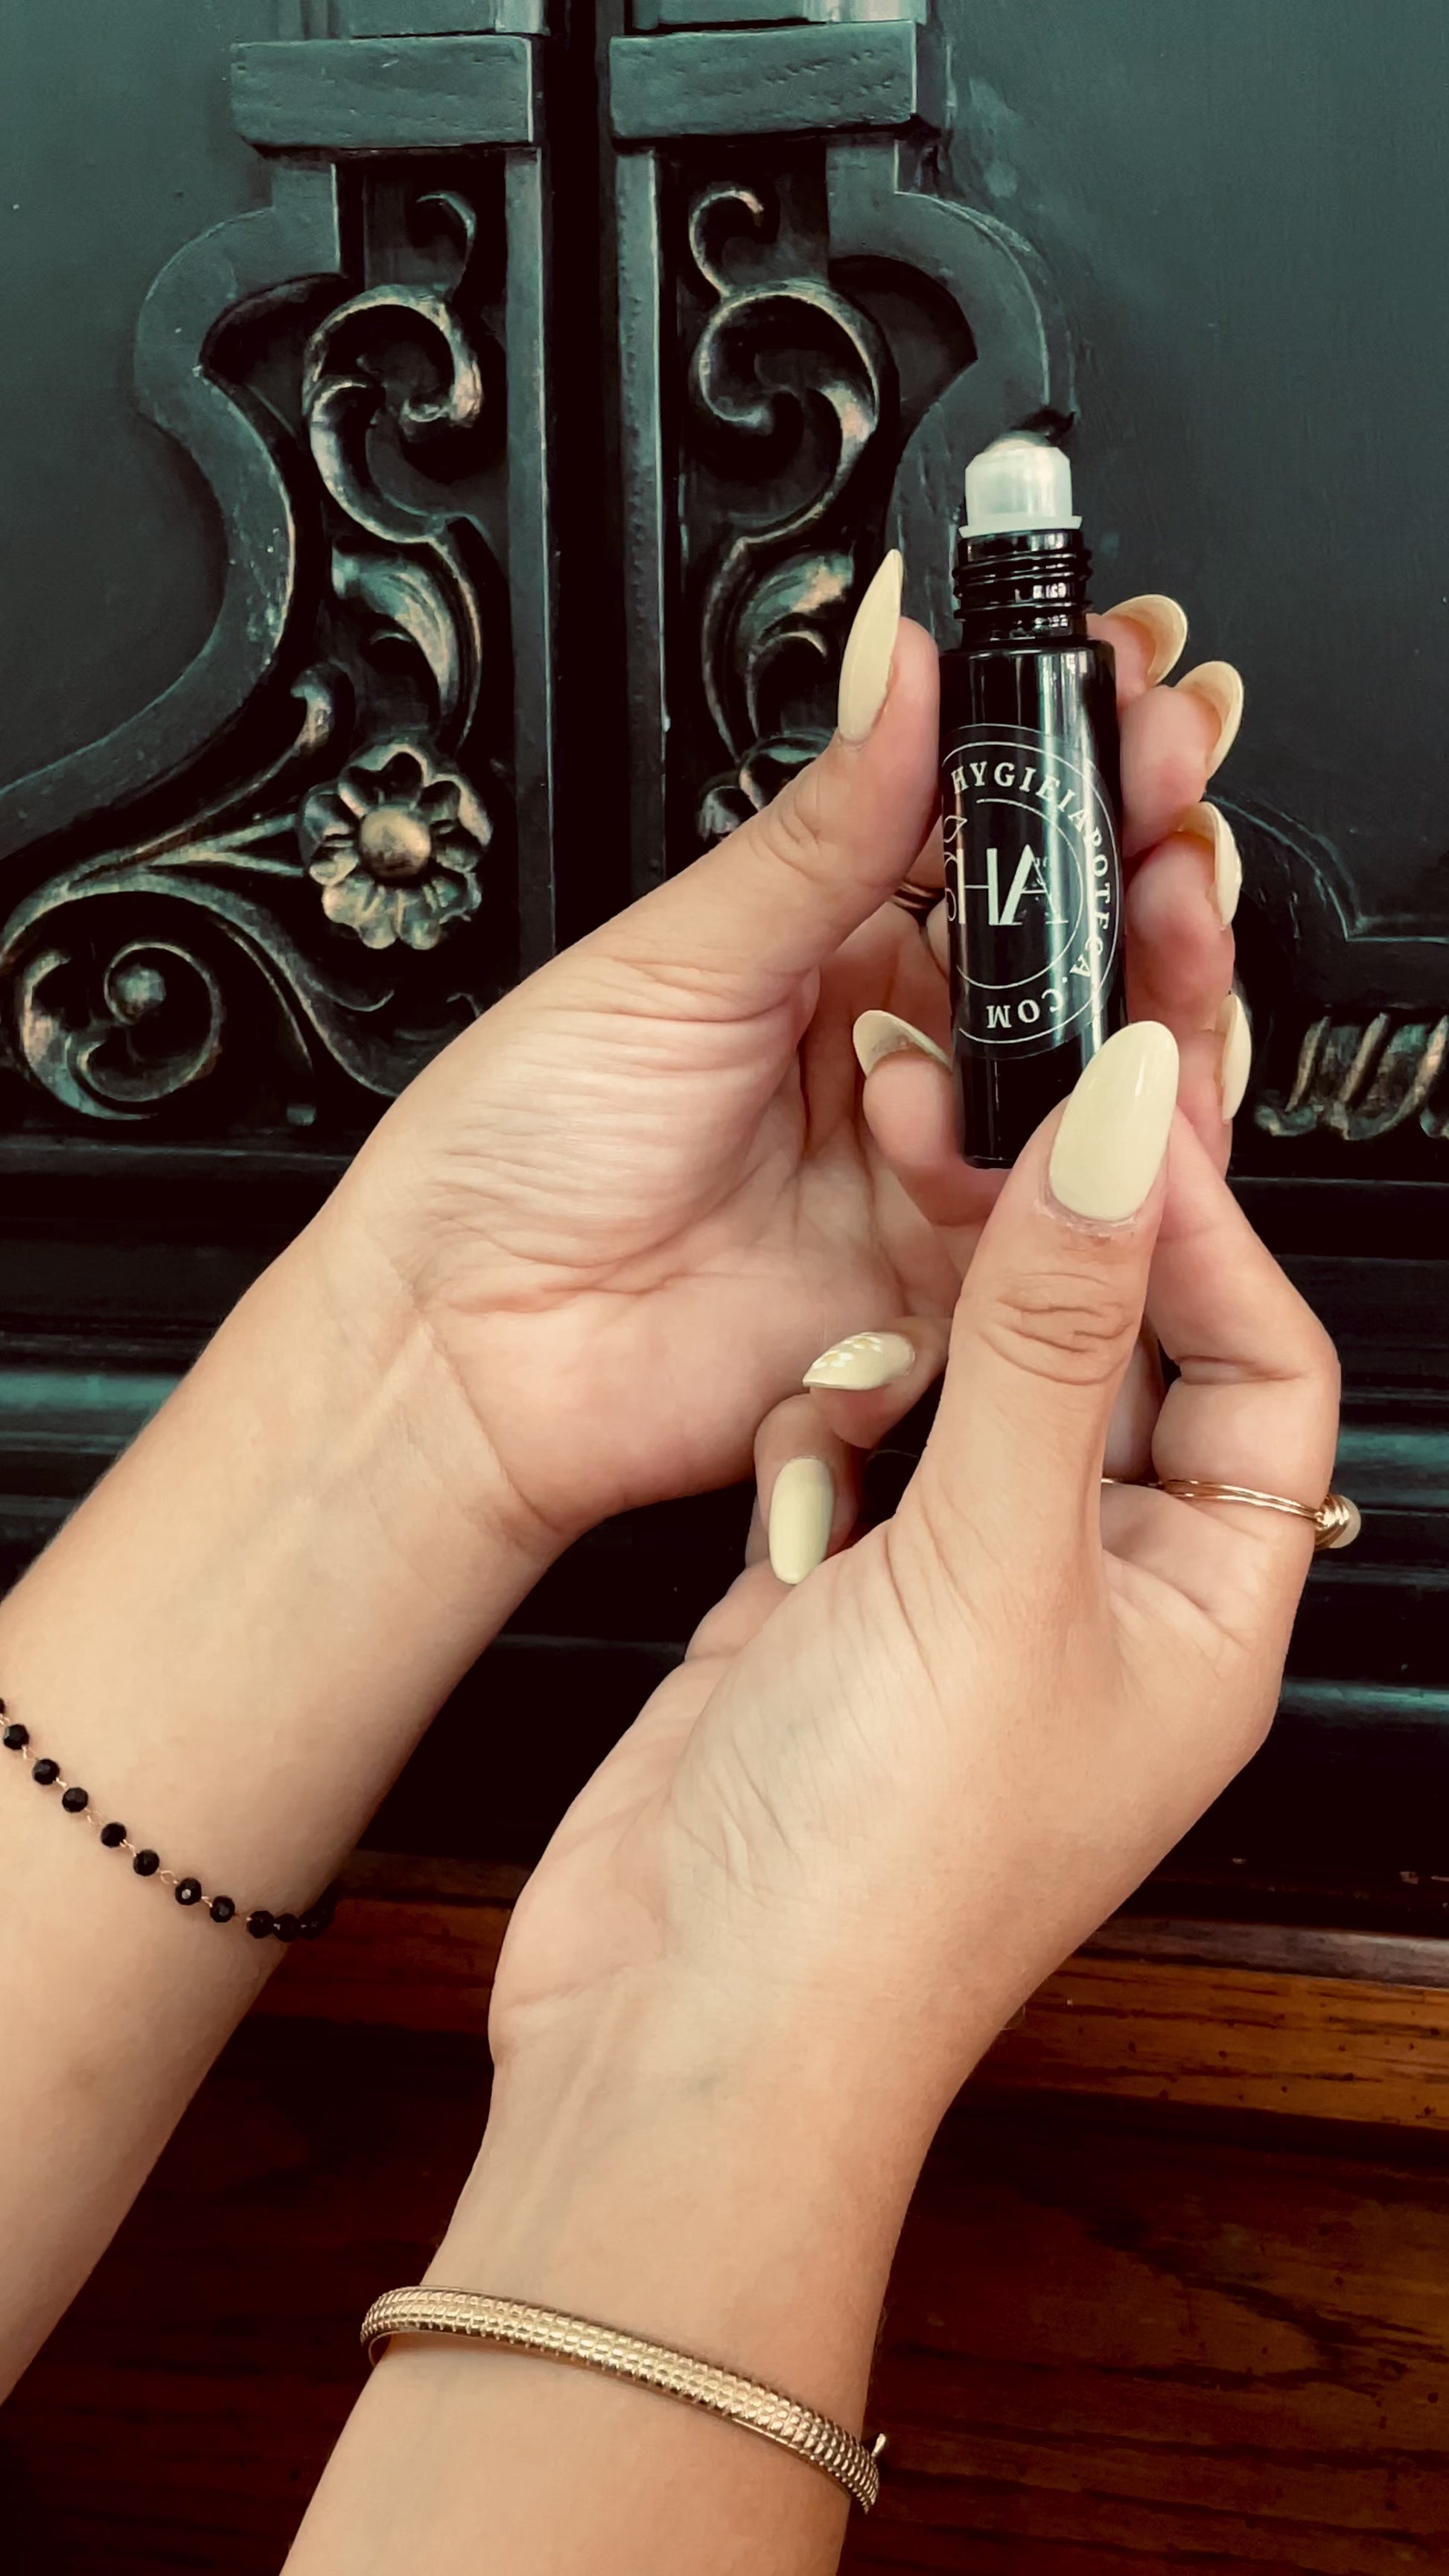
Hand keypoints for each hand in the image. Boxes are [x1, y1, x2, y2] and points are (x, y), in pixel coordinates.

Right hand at [293, 1027, 1335, 2575]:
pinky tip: (796, 1483)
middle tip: (979, 1147)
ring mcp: (951, 1604)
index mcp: (1201, 1613)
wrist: (676, 2028)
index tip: (1117, 1115)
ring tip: (865, 1384)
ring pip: (964, 1392)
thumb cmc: (877, 1885)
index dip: (1201, 1233)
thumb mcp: (993, 1563)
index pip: (1260, 1364)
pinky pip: (847, 1455)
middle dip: (1044, 1266)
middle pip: (1110, 1362)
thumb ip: (1055, 1327)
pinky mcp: (827, 1607)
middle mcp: (1088, 1603)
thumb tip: (1131, 1126)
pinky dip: (817, 1440)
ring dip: (910, 1365)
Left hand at [317, 567, 1242, 1556]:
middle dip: (1149, 877)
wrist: (468, 1347)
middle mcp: (905, 1053)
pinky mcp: (952, 1292)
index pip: (997, 840)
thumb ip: (821, 829)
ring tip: (1148, 939)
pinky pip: (1065, 1226)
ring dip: (1146, 1009)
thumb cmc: (519, 1149)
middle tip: (1179, 818)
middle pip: (1077, 960)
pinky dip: (1079, 1169)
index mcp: (833, 949)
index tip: (1138, 694)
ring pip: (1100, 1087)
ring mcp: (935, 1171)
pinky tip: (1038, 1130)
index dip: (1079, 768)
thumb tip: (899, 655)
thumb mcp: (675, 958)